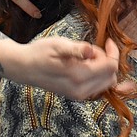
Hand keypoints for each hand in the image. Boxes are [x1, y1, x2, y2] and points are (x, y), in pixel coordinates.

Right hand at [3, 36, 126, 99]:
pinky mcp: (77, 96)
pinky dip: (97, 75)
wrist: (24, 68)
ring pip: (106, 82)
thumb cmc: (40, 52)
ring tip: (84, 57)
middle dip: (107, 60)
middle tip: (90, 50)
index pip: (111, 67)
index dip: (113, 52)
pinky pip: (98, 86)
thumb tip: (91, 51)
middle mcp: (81, 90)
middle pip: (112, 77)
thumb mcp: (58, 44)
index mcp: (78, 76)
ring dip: (102, 67)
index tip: (107, 41)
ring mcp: (79, 95)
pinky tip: (83, 65)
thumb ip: (77, 49)